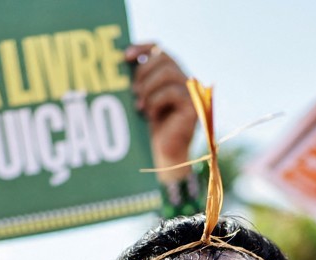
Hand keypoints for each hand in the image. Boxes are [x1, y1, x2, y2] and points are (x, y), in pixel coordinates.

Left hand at [126, 44, 196, 182]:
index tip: (125, 57)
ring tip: (140, 105)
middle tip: (133, 90)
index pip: (159, 49)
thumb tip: (121, 62)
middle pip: (164, 57)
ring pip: (168, 72)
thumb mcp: (141, 99)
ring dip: (149, 87)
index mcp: (172, 74)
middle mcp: (185, 79)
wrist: (163, 156)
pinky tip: (151, 115)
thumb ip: (138, 80)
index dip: (142, 48)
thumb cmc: (150, 129)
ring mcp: (192, 92)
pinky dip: (156, 102)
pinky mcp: (194, 106)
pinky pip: (172, 92)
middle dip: (143, 71)